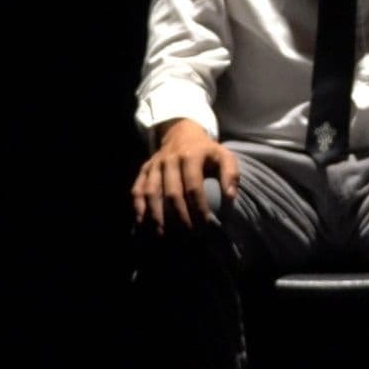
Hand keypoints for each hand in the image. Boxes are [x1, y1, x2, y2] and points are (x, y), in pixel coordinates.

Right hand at [132, 119, 240, 234]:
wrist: (181, 132)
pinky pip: (138, 190)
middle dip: (180, 217)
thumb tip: (230, 198)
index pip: (194, 186)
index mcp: (191, 155)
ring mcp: (155, 165)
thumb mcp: (224, 155)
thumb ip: (230, 175)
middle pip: (172, 193)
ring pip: (152, 193)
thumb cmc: (207, 151)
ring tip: (165, 235)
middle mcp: (169, 160)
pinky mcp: (144, 170)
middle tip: (189, 236)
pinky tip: (143, 224)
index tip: (207, 226)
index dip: (199, 208)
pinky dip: (139, 208)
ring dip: (157, 216)